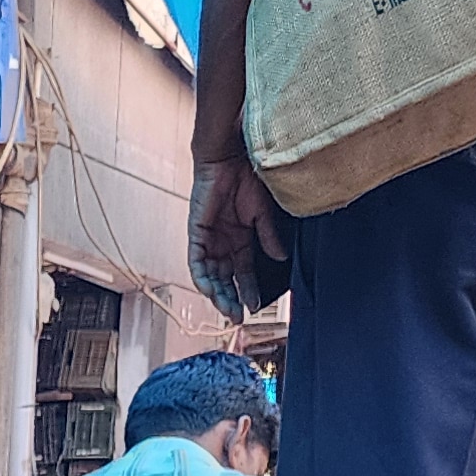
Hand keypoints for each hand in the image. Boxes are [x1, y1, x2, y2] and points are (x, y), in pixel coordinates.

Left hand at [191, 158, 287, 318]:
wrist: (232, 158)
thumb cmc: (248, 179)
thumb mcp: (263, 214)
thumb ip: (268, 238)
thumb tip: (280, 259)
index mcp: (241, 238)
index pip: (244, 272)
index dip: (249, 290)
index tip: (256, 308)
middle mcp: (223, 243)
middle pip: (225, 279)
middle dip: (232, 299)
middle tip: (238, 318)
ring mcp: (209, 239)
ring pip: (211, 275)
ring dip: (218, 294)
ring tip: (228, 310)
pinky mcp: (196, 234)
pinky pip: (196, 262)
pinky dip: (202, 277)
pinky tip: (210, 291)